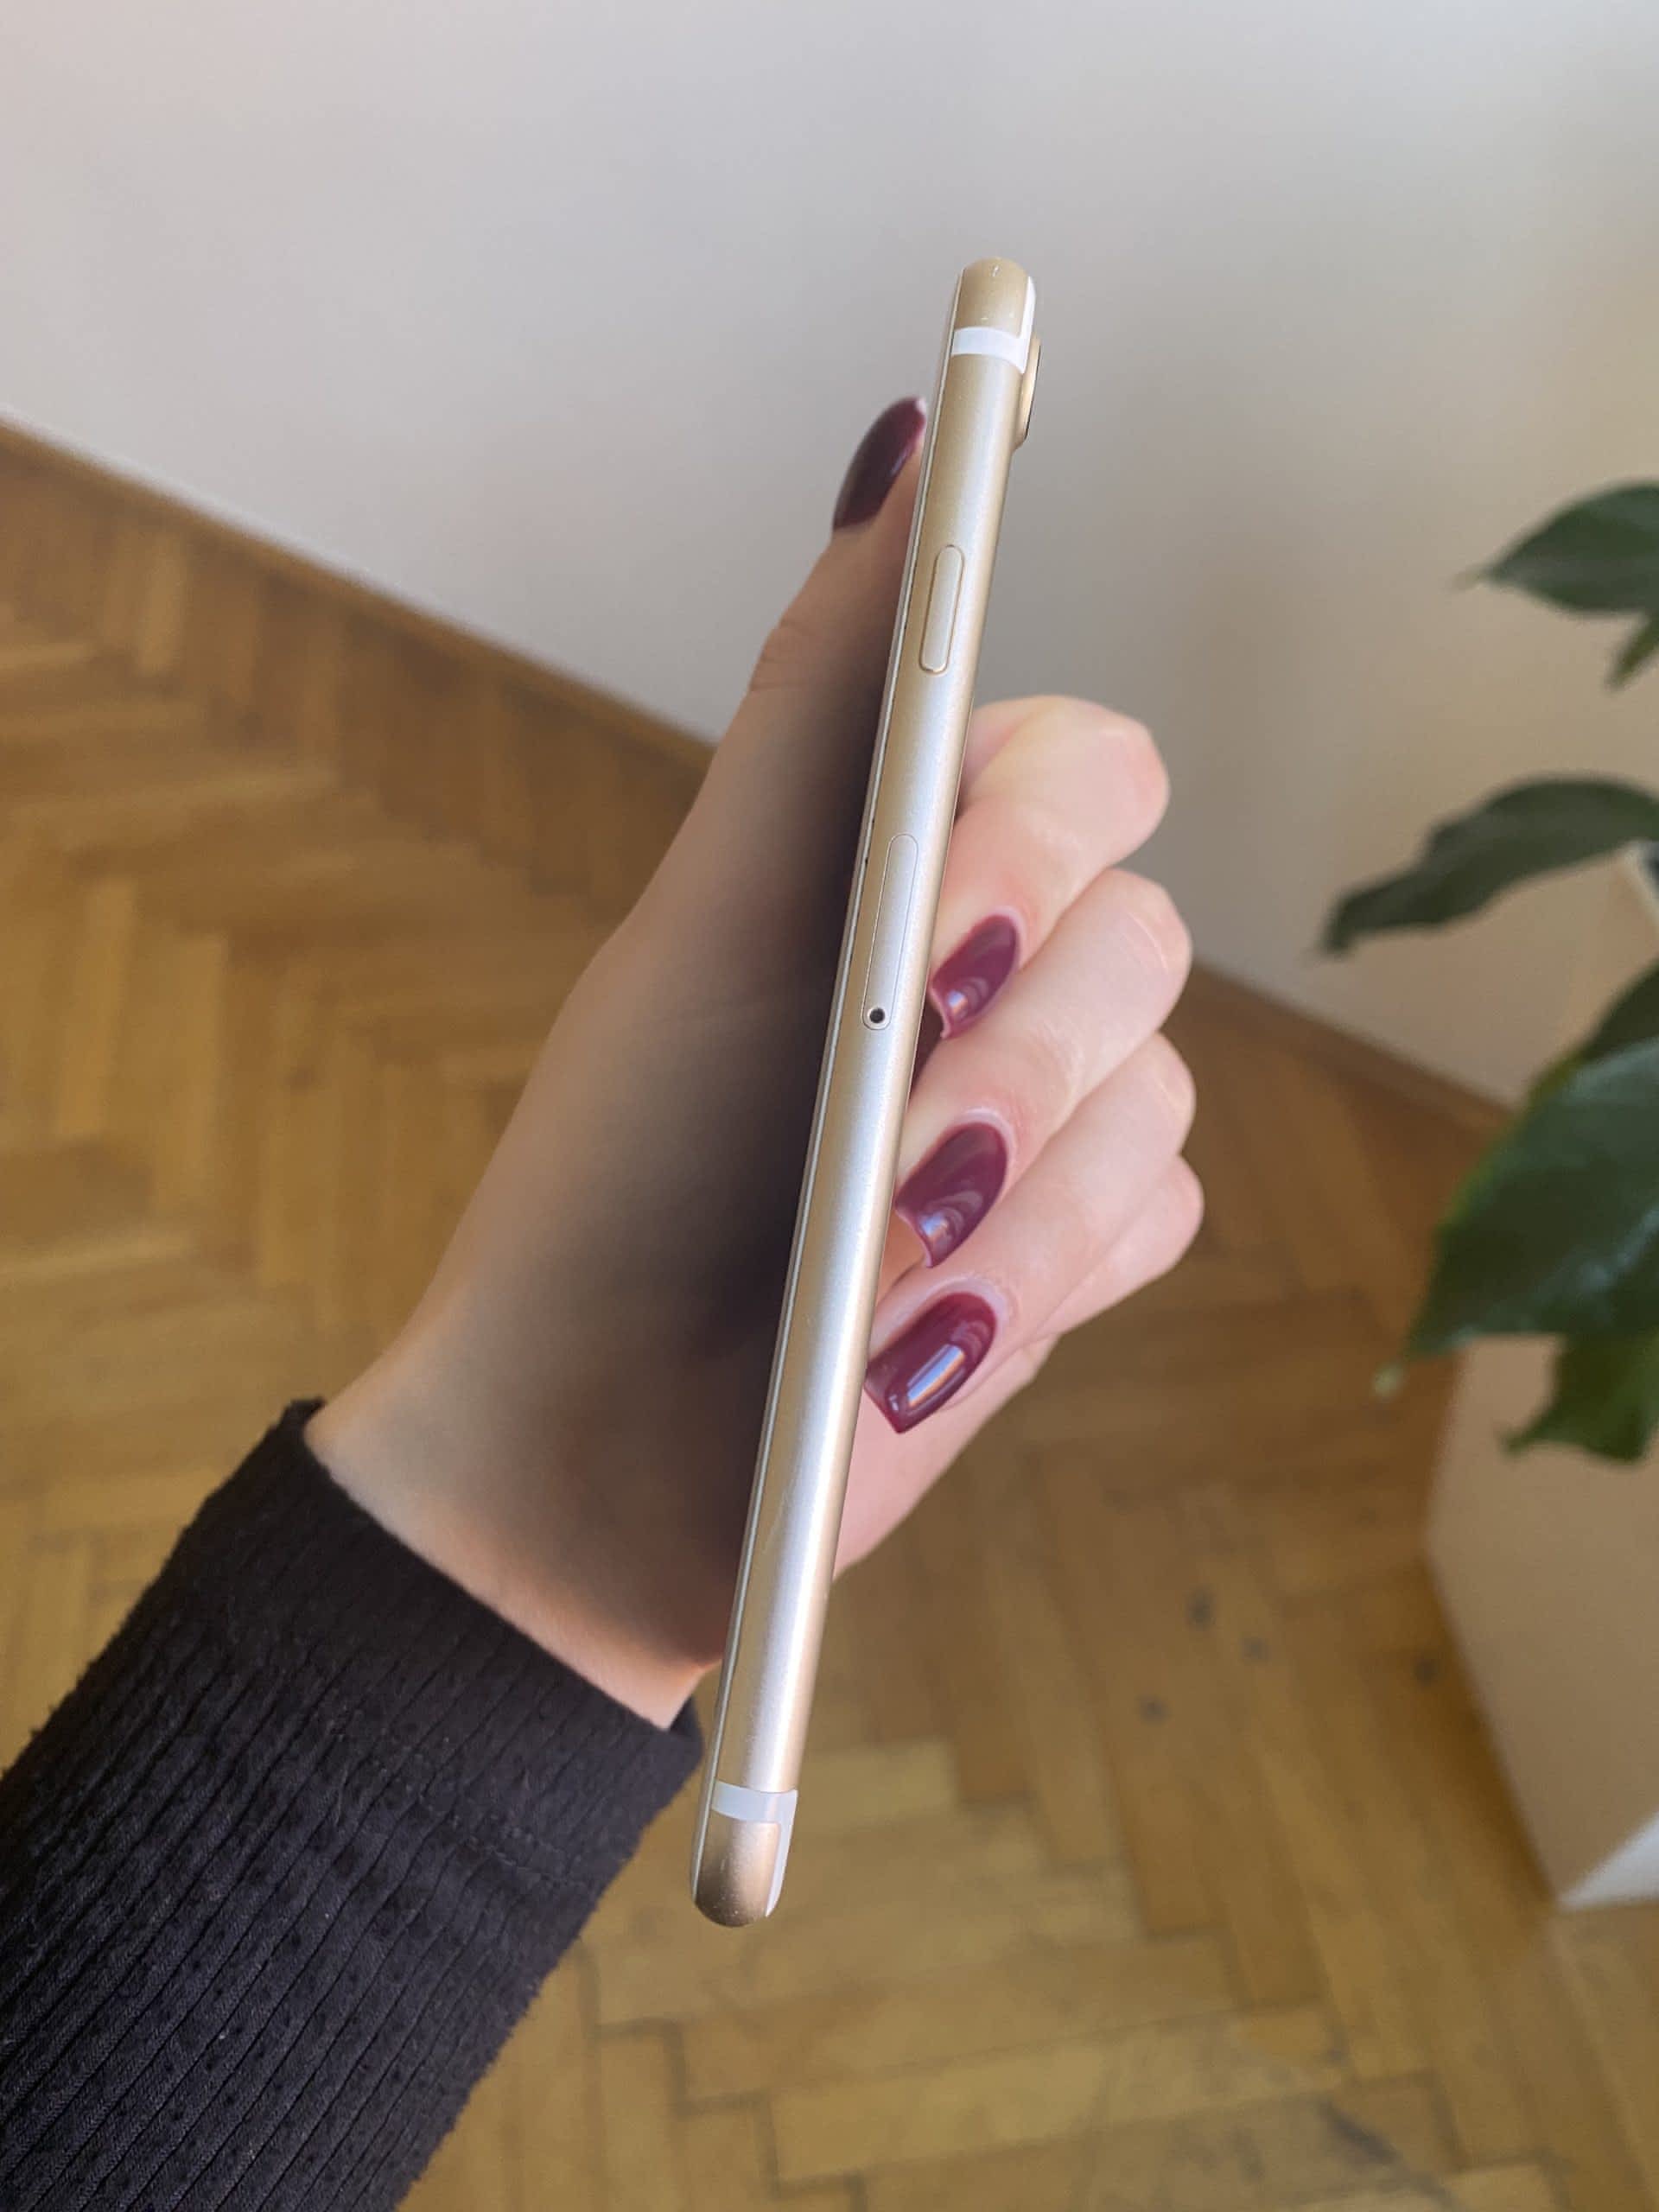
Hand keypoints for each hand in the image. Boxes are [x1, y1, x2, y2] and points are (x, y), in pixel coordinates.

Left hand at [309, 400, 1198, 1724]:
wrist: (589, 1450)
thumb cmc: (614, 1170)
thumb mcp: (708, 918)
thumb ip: (827, 699)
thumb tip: (913, 443)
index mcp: (902, 866)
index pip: (1079, 765)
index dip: (1031, 828)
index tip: (946, 905)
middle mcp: (993, 973)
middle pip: (1143, 923)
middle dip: (1018, 1027)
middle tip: (909, 1106)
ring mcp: (1044, 1118)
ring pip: (1158, 1080)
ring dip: (1014, 1181)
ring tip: (882, 1264)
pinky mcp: (1074, 1256)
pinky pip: (1157, 1215)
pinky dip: (1038, 1274)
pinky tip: (924, 1339)